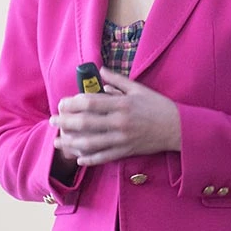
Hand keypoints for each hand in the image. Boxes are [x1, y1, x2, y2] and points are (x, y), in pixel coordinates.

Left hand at [49, 67, 180, 165]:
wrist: (177, 128)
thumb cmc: (157, 105)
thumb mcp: (138, 88)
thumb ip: (117, 80)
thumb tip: (100, 71)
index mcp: (122, 103)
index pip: (91, 102)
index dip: (72, 103)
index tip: (62, 103)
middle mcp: (120, 121)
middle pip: (86, 123)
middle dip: (66, 122)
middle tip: (52, 121)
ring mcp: (122, 138)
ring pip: (91, 143)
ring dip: (71, 143)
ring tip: (58, 141)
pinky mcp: (126, 151)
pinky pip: (104, 157)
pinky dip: (90, 159)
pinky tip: (78, 157)